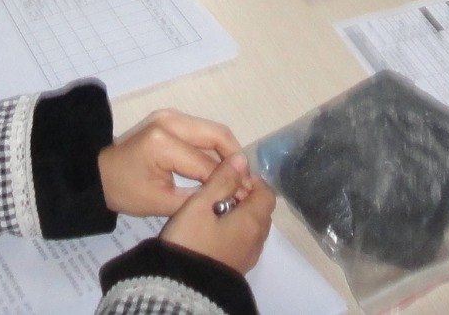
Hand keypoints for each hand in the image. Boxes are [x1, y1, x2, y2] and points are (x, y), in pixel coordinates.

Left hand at [98, 109, 242, 217]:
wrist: (97, 173)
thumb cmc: (125, 191)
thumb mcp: (161, 203)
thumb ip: (196, 198)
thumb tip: (229, 196)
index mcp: (164, 143)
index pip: (206, 164)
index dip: (228, 181)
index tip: (246, 197)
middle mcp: (170, 121)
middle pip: (217, 135)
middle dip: (235, 159)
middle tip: (246, 182)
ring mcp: (170, 116)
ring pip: (212, 131)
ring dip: (226, 152)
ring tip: (235, 177)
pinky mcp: (170, 118)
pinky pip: (201, 132)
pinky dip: (213, 148)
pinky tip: (219, 168)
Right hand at [159, 154, 273, 275]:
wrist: (182, 288)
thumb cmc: (191, 241)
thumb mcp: (201, 204)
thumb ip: (222, 180)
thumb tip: (241, 160)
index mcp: (253, 221)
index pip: (266, 193)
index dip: (251, 181)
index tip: (229, 176)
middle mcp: (256, 240)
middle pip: (261, 211)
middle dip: (244, 196)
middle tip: (218, 191)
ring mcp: (248, 257)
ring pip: (251, 227)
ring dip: (239, 215)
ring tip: (212, 210)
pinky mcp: (236, 268)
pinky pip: (243, 242)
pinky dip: (234, 231)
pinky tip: (211, 231)